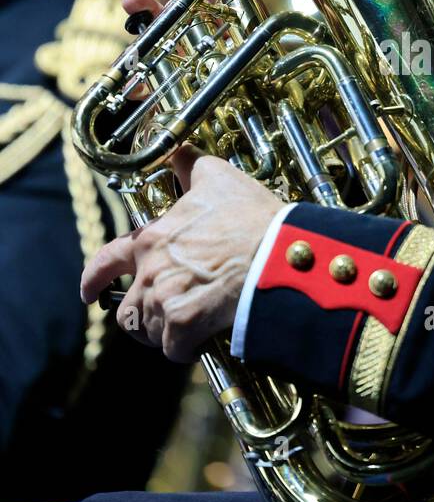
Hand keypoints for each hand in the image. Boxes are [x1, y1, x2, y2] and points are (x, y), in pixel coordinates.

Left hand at [80, 147, 283, 364]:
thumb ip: (190, 164)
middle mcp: (149, 271)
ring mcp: (164, 300)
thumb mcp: (218, 178)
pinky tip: (202, 340)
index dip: (93, 279)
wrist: (278, 254)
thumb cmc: (251, 217)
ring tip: (185, 328)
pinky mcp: (183, 326)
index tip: (88, 292)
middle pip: (127, 308)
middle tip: (160, 317)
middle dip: (141, 315)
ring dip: (163, 332)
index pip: (105, 262)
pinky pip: (174, 349)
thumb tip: (178, 152)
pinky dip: (186, 348)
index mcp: (150, 239)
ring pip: (147, 330)